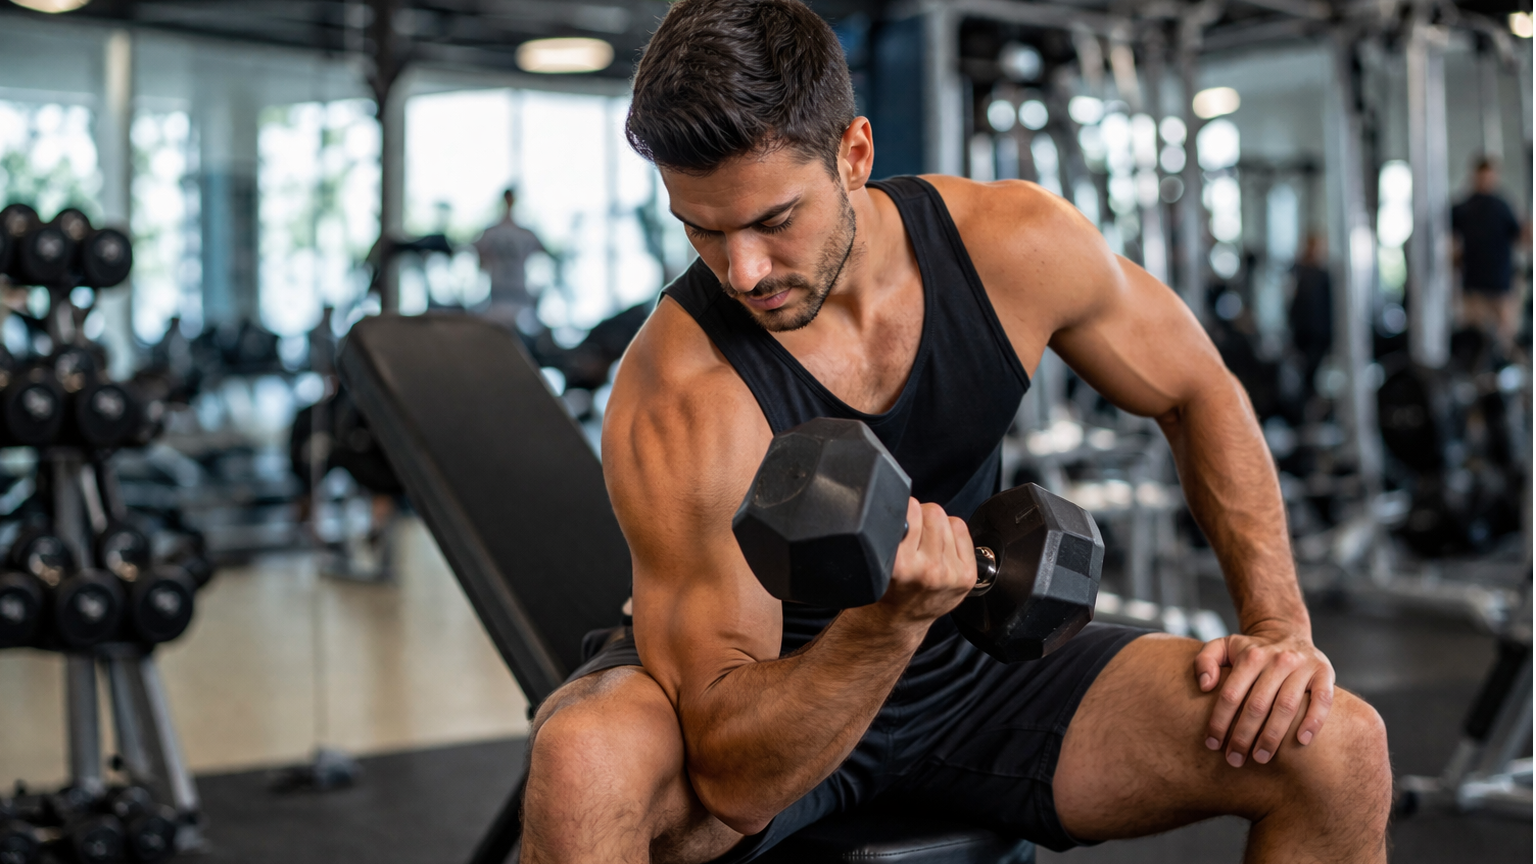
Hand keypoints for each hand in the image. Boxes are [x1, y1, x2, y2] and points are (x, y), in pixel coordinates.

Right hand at [875, 499, 974, 624]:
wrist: (900, 619)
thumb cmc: (887, 588)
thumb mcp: (879, 560)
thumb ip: (890, 531)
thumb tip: (903, 501)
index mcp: (900, 565)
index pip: (910, 509)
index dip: (904, 510)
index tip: (901, 520)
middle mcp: (927, 570)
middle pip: (933, 512)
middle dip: (921, 516)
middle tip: (913, 533)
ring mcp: (949, 574)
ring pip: (948, 520)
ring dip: (936, 526)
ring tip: (925, 544)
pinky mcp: (966, 576)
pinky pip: (961, 530)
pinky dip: (952, 533)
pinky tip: (940, 549)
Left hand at [1195, 627, 1334, 766]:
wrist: (1287, 633)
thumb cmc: (1251, 651)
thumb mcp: (1223, 646)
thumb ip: (1204, 661)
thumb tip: (1204, 686)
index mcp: (1250, 656)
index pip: (1230, 694)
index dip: (1219, 722)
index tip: (1212, 744)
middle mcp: (1277, 660)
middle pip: (1257, 705)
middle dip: (1243, 737)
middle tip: (1234, 759)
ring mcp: (1303, 666)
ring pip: (1286, 706)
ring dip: (1272, 736)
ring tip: (1260, 758)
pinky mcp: (1324, 673)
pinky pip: (1322, 700)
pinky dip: (1313, 721)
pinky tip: (1302, 741)